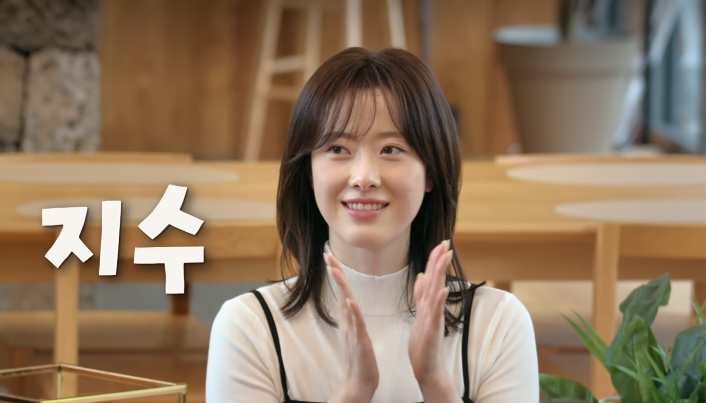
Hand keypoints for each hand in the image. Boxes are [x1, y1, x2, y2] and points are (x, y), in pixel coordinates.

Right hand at [326, 253, 378, 401]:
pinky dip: (352, 312)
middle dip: (335, 272)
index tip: (330, 255)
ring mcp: (352, 330)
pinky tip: (349, 301)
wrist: (361, 380)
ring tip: (335, 270)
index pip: (343, 289)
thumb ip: (351, 315)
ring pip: (346, 304)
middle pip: (341, 292)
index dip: (336, 272)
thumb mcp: (355, 331)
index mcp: (349, 317)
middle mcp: (348, 321)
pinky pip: (356, 324)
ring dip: (341, 287)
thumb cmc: (360, 356)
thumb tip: (346, 301)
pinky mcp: (359, 340)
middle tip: (327, 254)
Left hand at [408, 240, 452, 386]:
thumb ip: (421, 296)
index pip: (431, 277)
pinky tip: (443, 288)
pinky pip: (436, 312)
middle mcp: (432, 307)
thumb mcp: (420, 315)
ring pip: (437, 291)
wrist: (427, 367)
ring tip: (445, 257)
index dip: (434, 260)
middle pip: (436, 280)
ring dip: (441, 273)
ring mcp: (434, 317)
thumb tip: (420, 276)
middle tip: (446, 243)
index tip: (440, 243)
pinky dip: (439, 300)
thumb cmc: (423, 343)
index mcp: (427, 303)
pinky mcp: (433, 329)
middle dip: (440, 261)